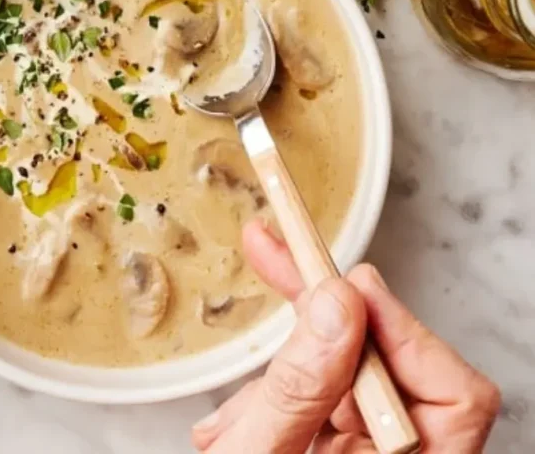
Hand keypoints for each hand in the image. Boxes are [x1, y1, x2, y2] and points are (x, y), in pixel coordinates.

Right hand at [192, 221, 500, 452]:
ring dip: (286, 375)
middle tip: (275, 252)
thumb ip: (298, 387)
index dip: (398, 326)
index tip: (336, 283)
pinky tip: (232, 427)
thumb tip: (339, 303)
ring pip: (353, 386)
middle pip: (397, 372)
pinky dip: (279, 399)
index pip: (452, 392)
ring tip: (226, 419)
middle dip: (325, 324)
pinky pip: (326, 410)